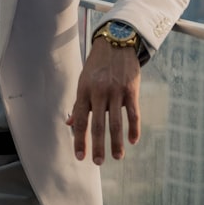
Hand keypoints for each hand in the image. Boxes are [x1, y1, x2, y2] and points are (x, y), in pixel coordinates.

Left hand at [67, 38, 140, 164]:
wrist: (117, 42)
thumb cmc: (98, 65)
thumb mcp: (84, 81)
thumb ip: (79, 103)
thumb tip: (70, 124)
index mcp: (84, 90)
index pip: (80, 120)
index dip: (79, 139)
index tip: (80, 156)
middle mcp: (99, 92)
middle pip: (97, 124)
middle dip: (97, 146)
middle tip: (98, 162)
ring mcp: (116, 91)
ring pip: (116, 122)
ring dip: (116, 142)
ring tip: (117, 157)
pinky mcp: (132, 89)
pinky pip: (133, 113)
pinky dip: (133, 129)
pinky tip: (133, 141)